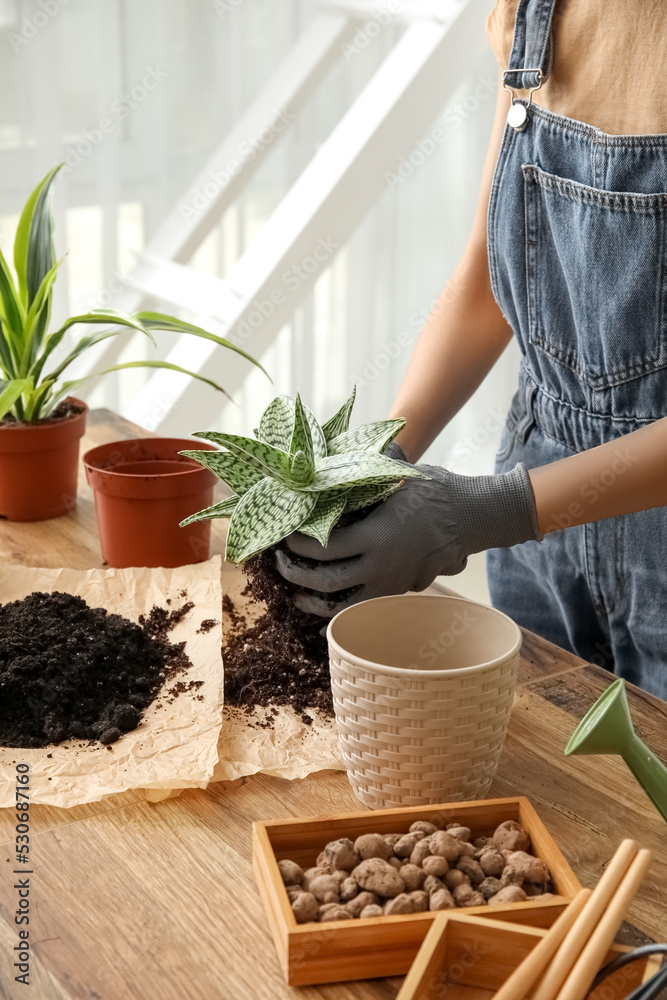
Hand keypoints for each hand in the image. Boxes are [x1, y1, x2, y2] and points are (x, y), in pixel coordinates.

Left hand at [275, 459, 541, 616]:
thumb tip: (319, 473)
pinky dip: (337, 609)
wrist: (471, 516)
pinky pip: (360, 608)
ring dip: (312, 601)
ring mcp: (389, 584)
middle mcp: (380, 567)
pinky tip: (323, 604)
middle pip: (326, 581)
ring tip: (296, 592)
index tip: (283, 534)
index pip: (324, 548)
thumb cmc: (432, 492)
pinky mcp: (396, 592)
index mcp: (376, 537)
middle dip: (295, 574)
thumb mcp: (394, 478)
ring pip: (341, 606)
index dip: (297, 544)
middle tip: (279, 561)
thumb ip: (359, 484)